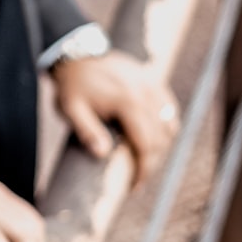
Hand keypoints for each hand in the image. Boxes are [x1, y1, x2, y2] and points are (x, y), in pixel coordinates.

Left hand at [50, 49, 178, 184]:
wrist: (77, 53)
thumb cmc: (72, 85)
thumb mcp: (71, 110)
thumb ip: (87, 131)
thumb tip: (102, 154)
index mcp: (128, 102)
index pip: (146, 144)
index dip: (144, 169)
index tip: (135, 187)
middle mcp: (146, 93)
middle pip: (161, 138)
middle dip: (152, 163)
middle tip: (137, 180)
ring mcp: (153, 86)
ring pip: (169, 125)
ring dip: (161, 147)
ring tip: (143, 162)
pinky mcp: (154, 81)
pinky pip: (169, 109)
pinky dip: (166, 127)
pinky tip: (154, 139)